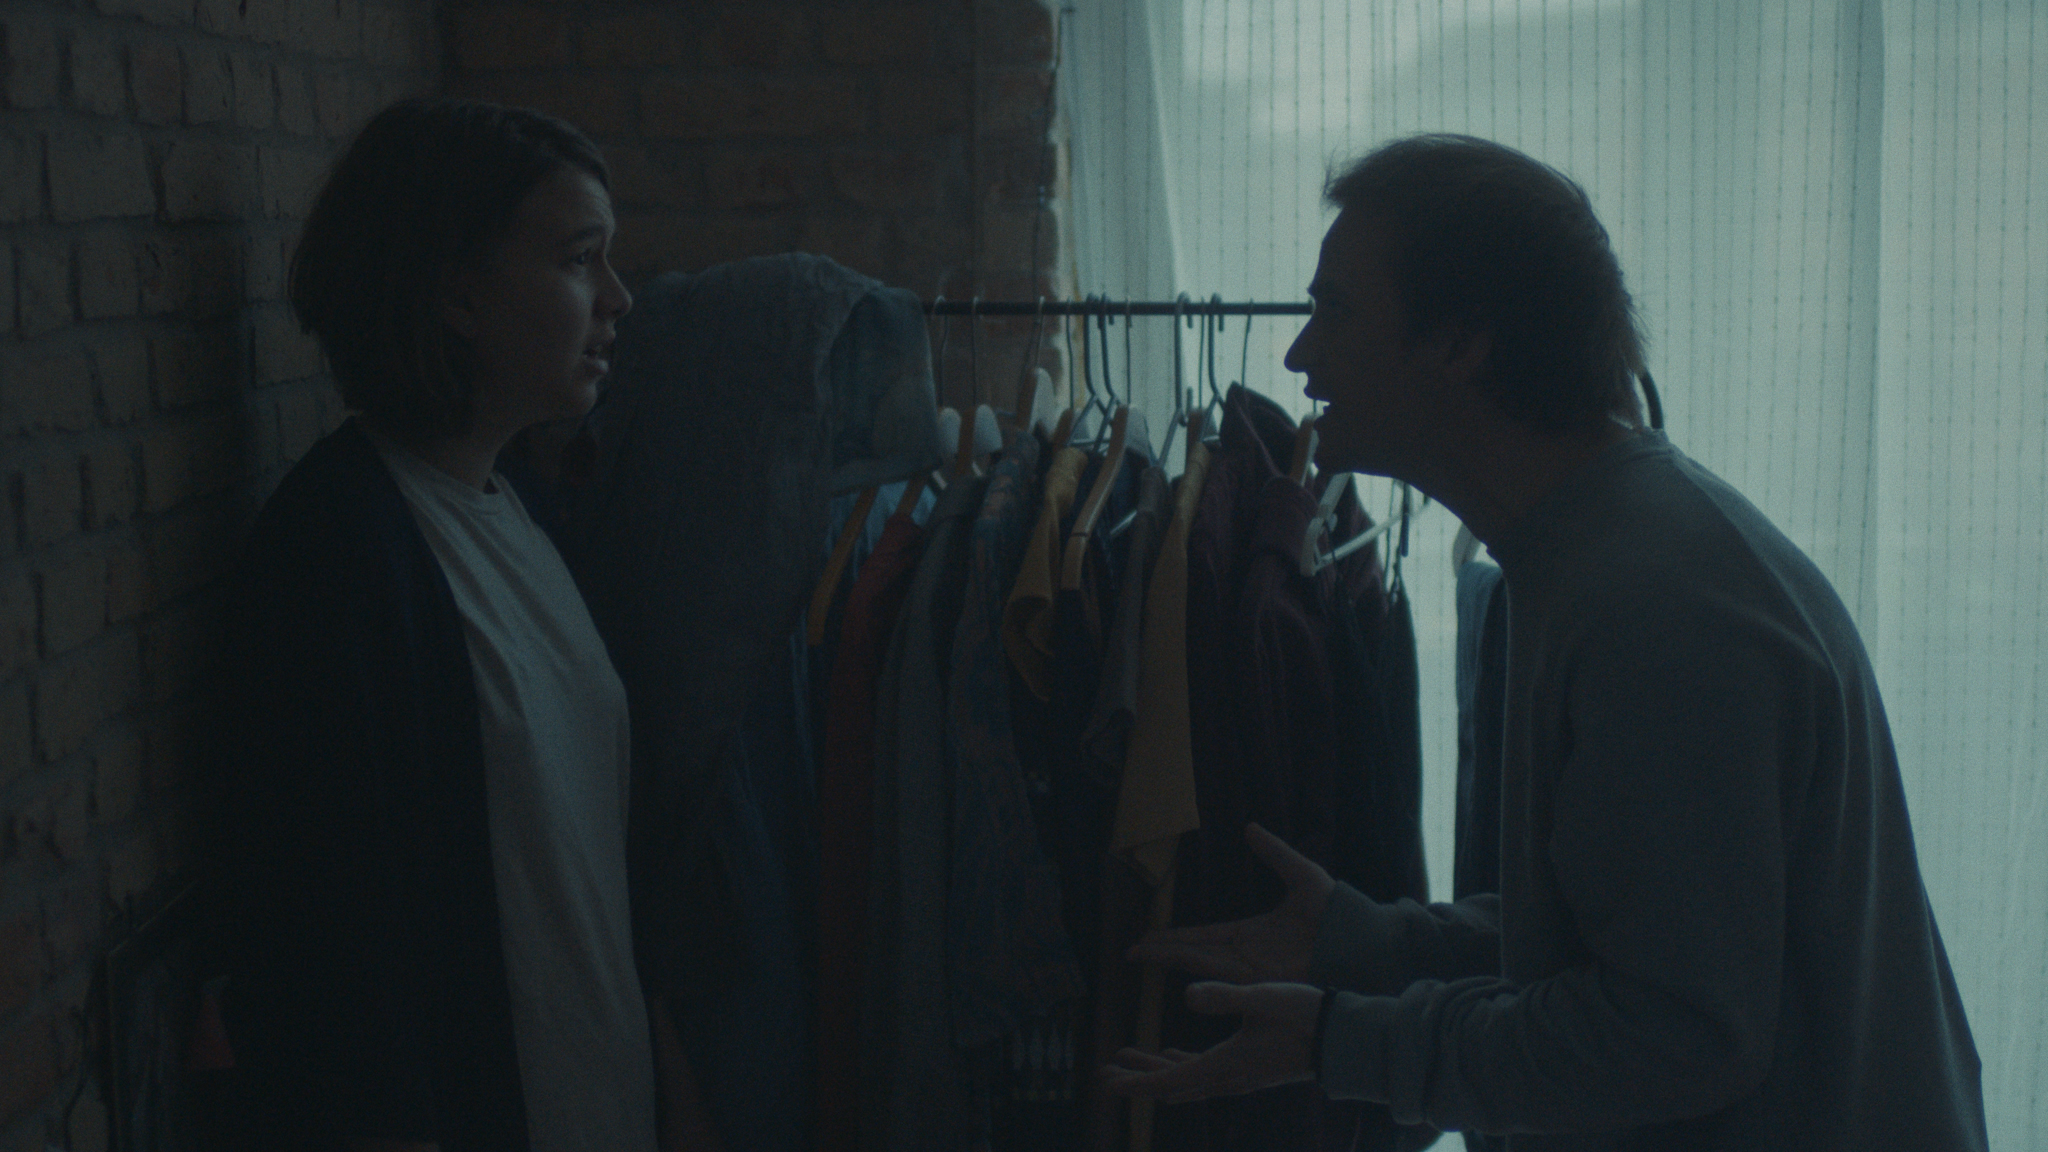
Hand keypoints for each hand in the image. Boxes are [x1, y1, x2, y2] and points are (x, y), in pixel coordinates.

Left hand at [1100, 981, 1323, 1101]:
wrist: (1345, 1040)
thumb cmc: (1305, 1016)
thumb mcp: (1261, 998)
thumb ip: (1223, 997)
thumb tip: (1186, 996)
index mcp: (1224, 1065)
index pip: (1167, 1081)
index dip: (1134, 1082)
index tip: (1105, 1081)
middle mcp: (1228, 1078)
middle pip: (1171, 1085)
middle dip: (1136, 1078)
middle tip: (1105, 1070)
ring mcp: (1240, 1076)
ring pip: (1186, 1080)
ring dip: (1155, 1070)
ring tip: (1127, 1055)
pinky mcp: (1250, 1068)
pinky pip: (1204, 1074)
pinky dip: (1180, 1066)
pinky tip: (1171, 1054)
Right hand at [1127, 822, 1333, 982]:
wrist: (1364, 941)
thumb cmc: (1339, 913)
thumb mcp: (1302, 874)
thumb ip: (1276, 853)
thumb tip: (1249, 827)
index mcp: (1250, 932)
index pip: (1203, 934)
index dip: (1175, 937)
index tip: (1150, 937)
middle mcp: (1246, 954)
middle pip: (1194, 953)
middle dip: (1163, 952)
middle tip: (1132, 952)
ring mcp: (1254, 971)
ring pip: (1202, 965)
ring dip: (1172, 961)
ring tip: (1142, 957)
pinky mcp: (1266, 982)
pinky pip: (1227, 979)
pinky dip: (1202, 978)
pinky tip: (1181, 978)